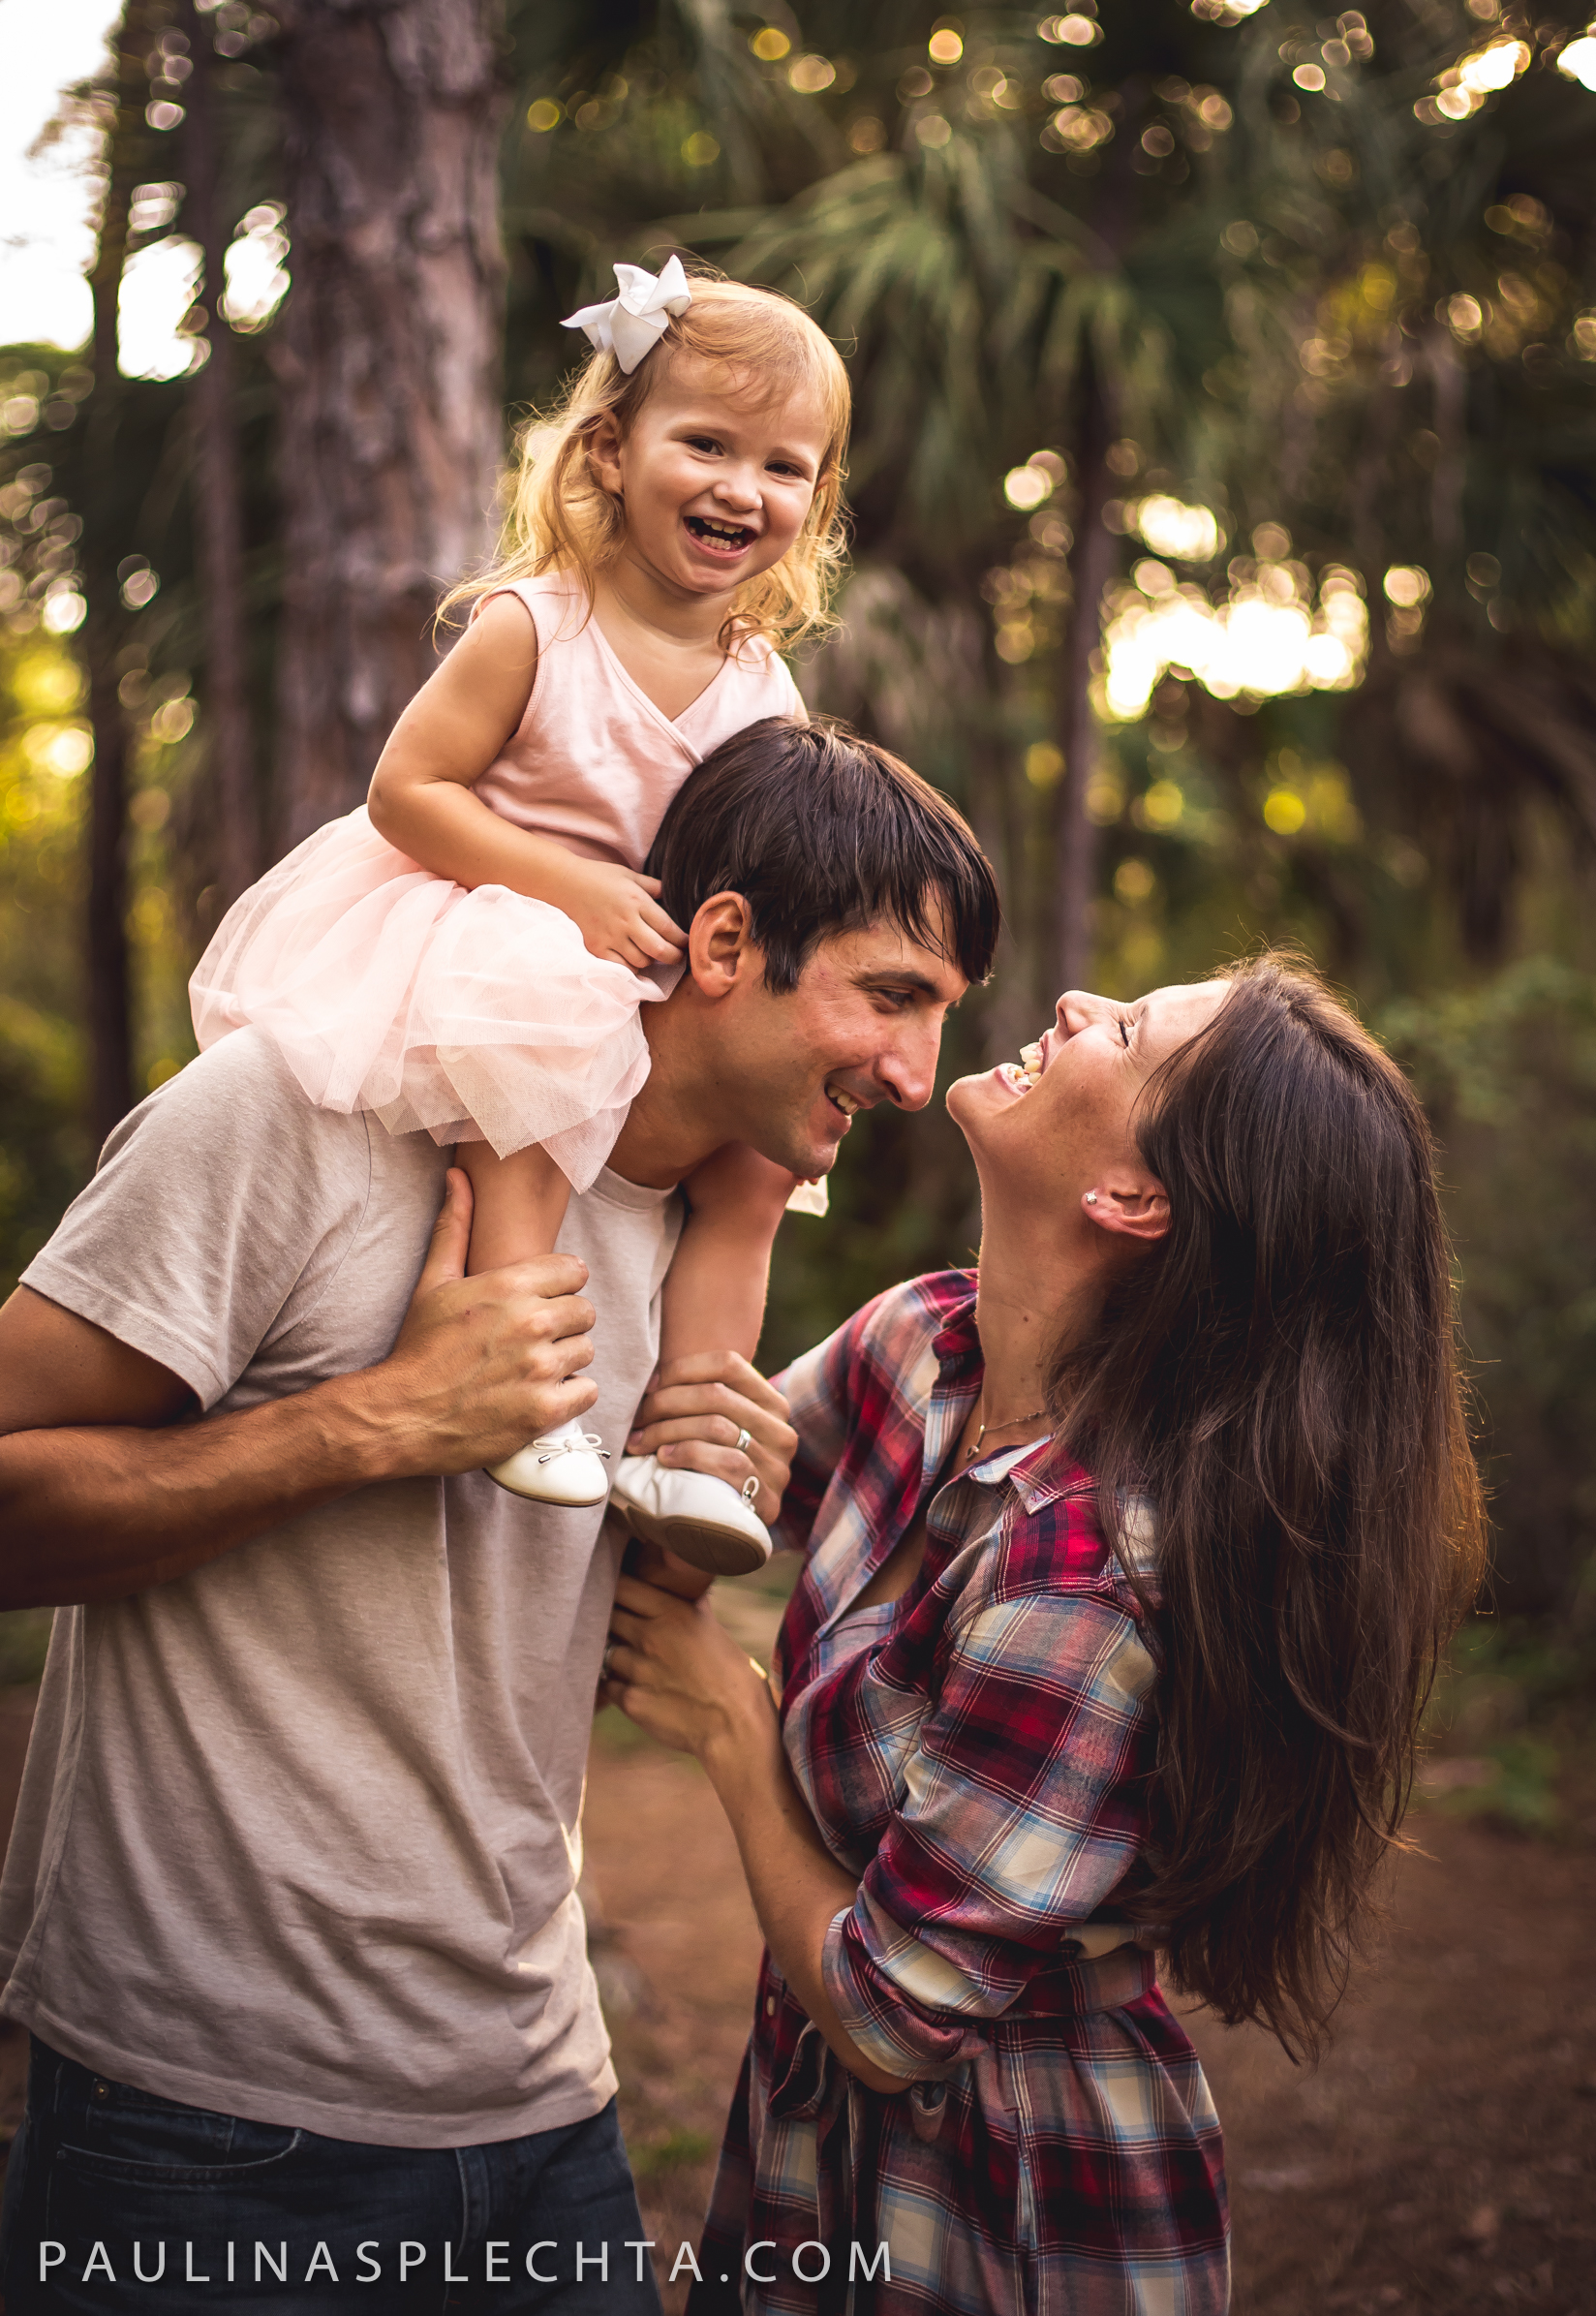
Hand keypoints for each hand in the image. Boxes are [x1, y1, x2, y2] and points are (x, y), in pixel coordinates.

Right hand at [373, 1169, 597, 1473]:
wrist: (401, 1416)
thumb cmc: (418, 1348)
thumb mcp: (433, 1282)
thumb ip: (454, 1227)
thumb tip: (458, 1176)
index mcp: (510, 1285)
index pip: (574, 1271)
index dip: (558, 1288)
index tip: (540, 1303)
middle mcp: (532, 1322)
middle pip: (585, 1311)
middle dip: (564, 1324)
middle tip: (533, 1340)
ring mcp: (541, 1367)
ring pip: (585, 1351)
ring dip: (565, 1361)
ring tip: (529, 1370)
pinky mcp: (545, 1409)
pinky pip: (587, 1391)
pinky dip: (568, 1396)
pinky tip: (537, 1395)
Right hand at [555, 858, 686, 970]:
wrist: (566, 883)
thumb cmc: (599, 877)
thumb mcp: (629, 875)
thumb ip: (651, 886)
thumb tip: (669, 893)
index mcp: (637, 902)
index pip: (668, 928)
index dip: (682, 940)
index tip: (687, 943)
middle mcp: (626, 921)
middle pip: (659, 950)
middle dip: (674, 957)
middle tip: (678, 957)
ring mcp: (610, 936)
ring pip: (642, 961)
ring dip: (652, 961)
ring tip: (653, 955)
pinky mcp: (597, 947)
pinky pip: (621, 967)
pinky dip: (631, 967)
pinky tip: (634, 962)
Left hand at [600, 1569, 774, 1758]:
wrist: (737, 1727)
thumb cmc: (732, 1677)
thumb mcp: (712, 1630)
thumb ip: (691, 1606)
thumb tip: (687, 1587)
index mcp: (673, 1613)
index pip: (623, 1585)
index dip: (616, 1588)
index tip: (618, 1594)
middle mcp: (651, 1636)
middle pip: (608, 1616)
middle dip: (610, 1621)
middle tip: (621, 1629)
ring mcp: (638, 1669)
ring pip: (605, 1652)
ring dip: (614, 1656)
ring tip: (634, 1664)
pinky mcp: (630, 1700)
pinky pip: (608, 1685)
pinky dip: (616, 1685)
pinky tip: (636, 1688)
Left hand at [625, 1351, 794, 1523]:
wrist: (706, 1539)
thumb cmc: (697, 1475)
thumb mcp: (702, 1430)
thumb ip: (695, 1401)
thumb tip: (650, 1375)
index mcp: (770, 1404)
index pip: (728, 1364)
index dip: (682, 1369)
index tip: (648, 1387)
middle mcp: (782, 1432)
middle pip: (717, 1394)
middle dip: (666, 1403)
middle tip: (637, 1419)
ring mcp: (779, 1468)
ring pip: (718, 1426)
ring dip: (668, 1430)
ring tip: (640, 1442)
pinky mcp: (768, 1500)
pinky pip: (728, 1462)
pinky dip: (689, 1454)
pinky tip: (664, 1459)